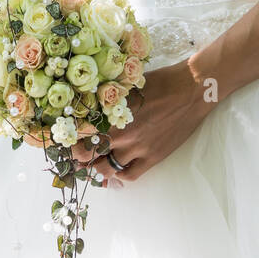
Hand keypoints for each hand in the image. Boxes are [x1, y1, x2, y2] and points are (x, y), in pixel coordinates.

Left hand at [70, 60, 211, 185]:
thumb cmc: (161, 81)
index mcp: (113, 113)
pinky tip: (116, 170)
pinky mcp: (153, 157)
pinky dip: (119, 176)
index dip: (69, 138)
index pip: (80, 132)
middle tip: (76, 155)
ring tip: (94, 163)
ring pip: (106, 169)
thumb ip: (110, 99)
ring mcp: (138, 148)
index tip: (66, 138)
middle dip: (78, 156)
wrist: (192, 89)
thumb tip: (91, 106)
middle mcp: (121, 134)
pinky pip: (130, 175)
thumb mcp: (129, 85)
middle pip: (88, 154)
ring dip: (96, 168)